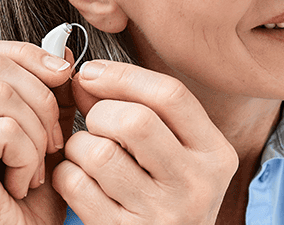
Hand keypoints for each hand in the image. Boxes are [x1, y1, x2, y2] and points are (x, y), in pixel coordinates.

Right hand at [0, 38, 76, 224]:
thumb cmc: (28, 202)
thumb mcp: (48, 134)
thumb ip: (52, 93)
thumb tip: (60, 50)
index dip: (28, 56)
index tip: (63, 78)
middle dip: (43, 100)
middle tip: (51, 145)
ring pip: (2, 94)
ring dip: (36, 134)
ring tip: (33, 169)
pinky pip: (4, 130)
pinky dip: (27, 157)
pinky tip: (19, 184)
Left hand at [52, 60, 238, 224]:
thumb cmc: (167, 197)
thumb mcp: (174, 153)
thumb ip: (139, 109)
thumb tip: (86, 76)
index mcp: (216, 154)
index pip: (171, 95)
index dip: (124, 76)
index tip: (93, 72)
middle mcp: (197, 184)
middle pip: (135, 120)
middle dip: (99, 112)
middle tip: (93, 124)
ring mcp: (162, 213)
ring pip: (100, 152)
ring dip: (79, 146)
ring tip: (85, 154)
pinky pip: (77, 185)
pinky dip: (66, 174)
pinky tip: (79, 179)